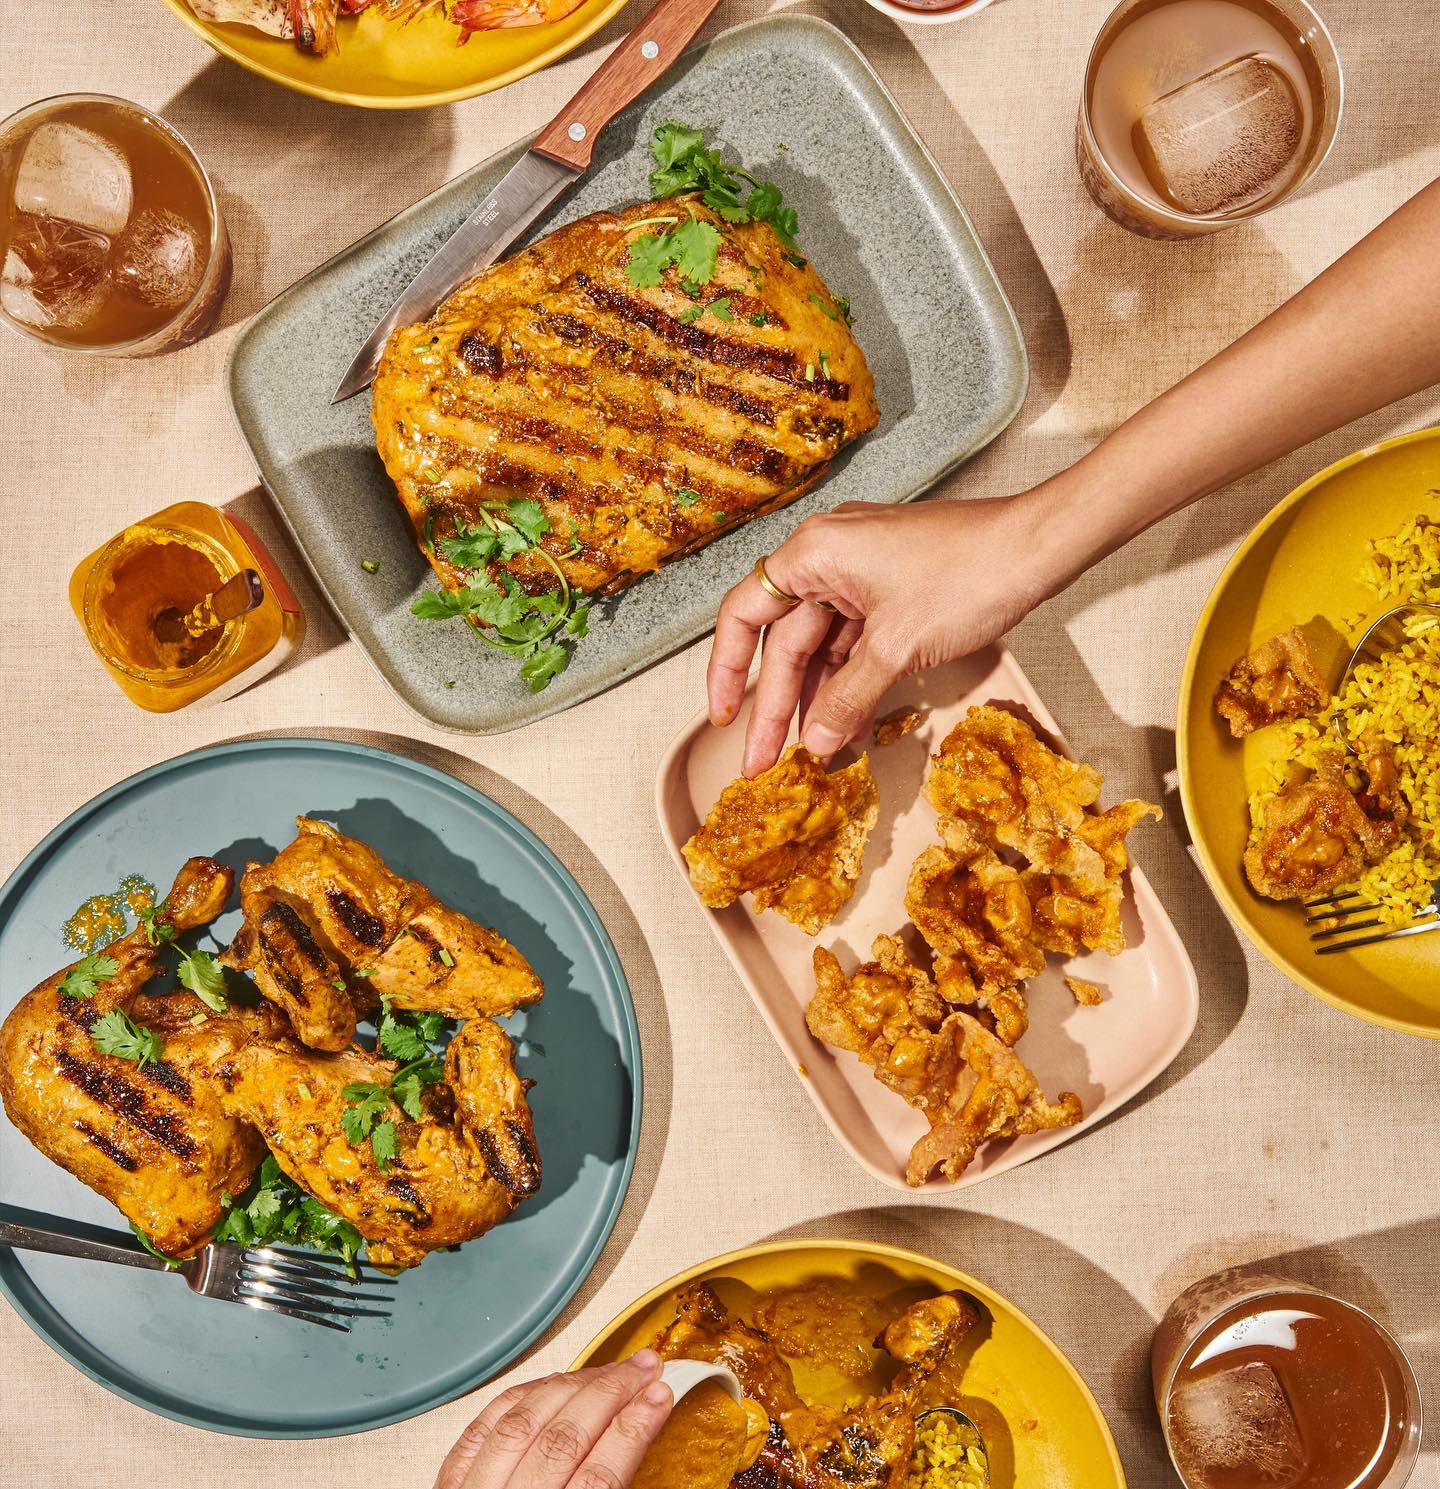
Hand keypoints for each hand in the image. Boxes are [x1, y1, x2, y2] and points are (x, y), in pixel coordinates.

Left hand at [435, 1352, 672, 1488]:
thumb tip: (637, 1441)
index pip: (600, 1478)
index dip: (634, 1428)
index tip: (660, 1395)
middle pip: (565, 1439)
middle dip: (613, 1392)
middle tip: (646, 1366)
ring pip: (526, 1419)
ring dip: (576, 1383)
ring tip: (613, 1368)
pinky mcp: (449, 1483)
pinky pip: (488, 1422)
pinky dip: (527, 1394)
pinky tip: (558, 1381)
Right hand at [708, 491, 1061, 775]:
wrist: (1040, 547)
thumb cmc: (969, 574)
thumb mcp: (896, 648)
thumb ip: (847, 698)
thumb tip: (817, 744)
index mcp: (814, 553)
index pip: (745, 615)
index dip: (728, 671)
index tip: (726, 718)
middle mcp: (829, 557)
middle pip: (785, 641)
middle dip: (777, 705)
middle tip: (765, 762)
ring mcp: (862, 573)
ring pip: (823, 647)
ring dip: (819, 700)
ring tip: (817, 754)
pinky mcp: (893, 590)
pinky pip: (857, 643)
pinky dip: (854, 683)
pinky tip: (855, 726)